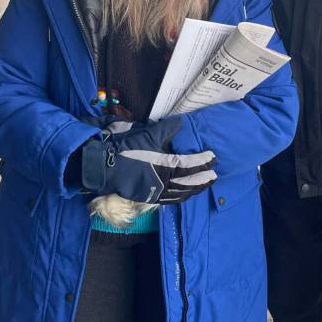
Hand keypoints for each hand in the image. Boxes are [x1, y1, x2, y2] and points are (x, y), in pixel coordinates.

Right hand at [81, 117, 216, 204]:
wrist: (106, 167)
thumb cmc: (127, 149)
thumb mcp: (148, 135)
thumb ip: (167, 129)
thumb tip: (181, 122)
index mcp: (167, 166)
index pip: (191, 164)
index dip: (204, 161)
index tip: (213, 156)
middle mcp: (165, 182)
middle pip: (190, 182)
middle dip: (204, 178)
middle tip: (215, 175)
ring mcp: (158, 192)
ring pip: (182, 193)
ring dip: (195, 189)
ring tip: (205, 185)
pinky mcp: (149, 197)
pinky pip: (170, 200)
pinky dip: (181, 197)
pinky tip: (185, 195)